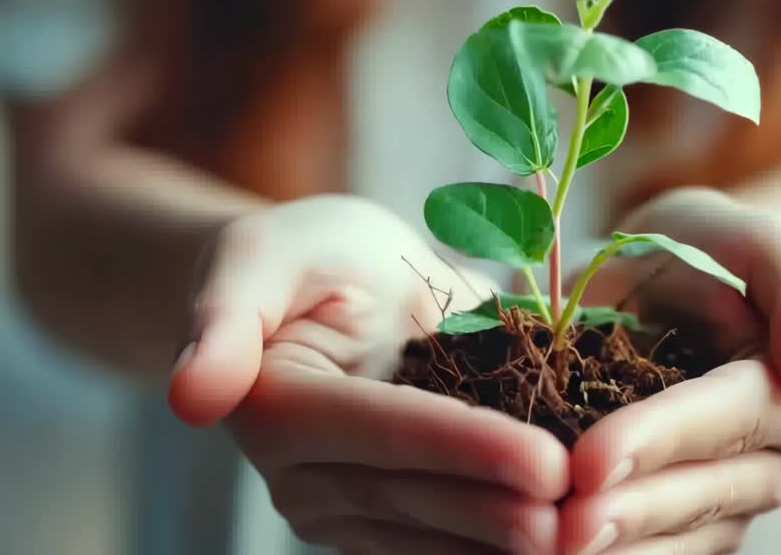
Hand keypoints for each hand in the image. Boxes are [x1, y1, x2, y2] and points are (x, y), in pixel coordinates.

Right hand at [168, 195, 568, 552]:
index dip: (462, 448)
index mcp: (276, 409)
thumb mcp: (259, 255)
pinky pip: (441, 541)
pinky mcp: (379, 522)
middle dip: (501, 509)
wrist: (316, 291)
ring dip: (508, 542)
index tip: (544, 462)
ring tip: (589, 536)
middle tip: (583, 515)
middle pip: (413, 497)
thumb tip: (191, 396)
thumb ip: (226, 317)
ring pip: (432, 534)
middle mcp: (302, 476)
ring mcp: (340, 509)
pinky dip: (498, 545)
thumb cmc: (299, 257)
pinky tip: (570, 540)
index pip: (380, 433)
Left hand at [558, 187, 780, 553]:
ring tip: (544, 548)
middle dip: (629, 511)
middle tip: (559, 526)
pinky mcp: (686, 527)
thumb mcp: (749, 238)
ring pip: (677, 539)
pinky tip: (543, 554)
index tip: (591, 460)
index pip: (729, 419)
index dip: (661, 440)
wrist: (662, 280)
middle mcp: (771, 458)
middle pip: (702, 492)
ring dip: (614, 548)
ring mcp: (729, 501)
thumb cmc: (704, 250)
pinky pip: (651, 554)